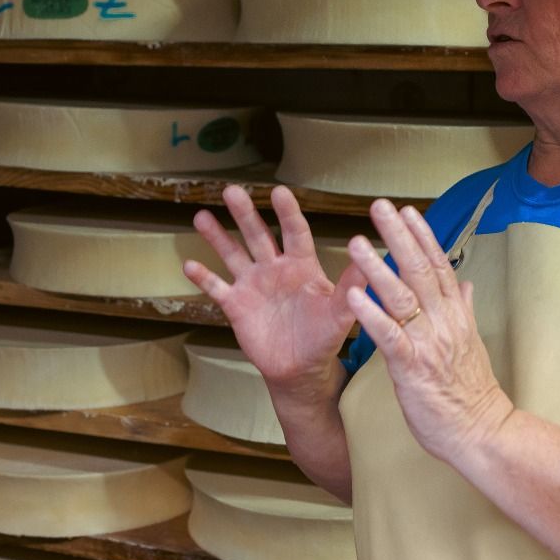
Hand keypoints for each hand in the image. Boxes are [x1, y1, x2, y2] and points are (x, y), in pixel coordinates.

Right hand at [185, 184, 361, 392]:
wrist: (300, 369)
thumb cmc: (324, 338)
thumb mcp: (341, 312)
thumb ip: (351, 283)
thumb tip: (370, 253)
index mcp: (302, 265)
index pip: (294, 232)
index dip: (287, 213)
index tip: (279, 191)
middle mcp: (275, 268)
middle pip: (258, 235)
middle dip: (245, 213)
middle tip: (232, 190)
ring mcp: (253, 285)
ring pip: (233, 254)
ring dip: (218, 236)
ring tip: (202, 216)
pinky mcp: (236, 306)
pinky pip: (217, 288)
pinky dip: (203, 277)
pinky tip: (189, 264)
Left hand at [345, 198, 513, 466]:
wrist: (481, 431)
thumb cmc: (471, 392)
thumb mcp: (471, 343)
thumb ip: (465, 309)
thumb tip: (466, 283)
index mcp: (456, 314)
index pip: (439, 265)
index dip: (423, 236)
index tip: (407, 210)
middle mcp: (444, 321)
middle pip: (420, 269)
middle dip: (399, 236)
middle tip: (380, 207)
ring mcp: (428, 342)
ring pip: (401, 296)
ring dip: (377, 267)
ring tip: (357, 242)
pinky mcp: (412, 367)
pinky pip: (389, 335)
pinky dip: (371, 314)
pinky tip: (353, 296)